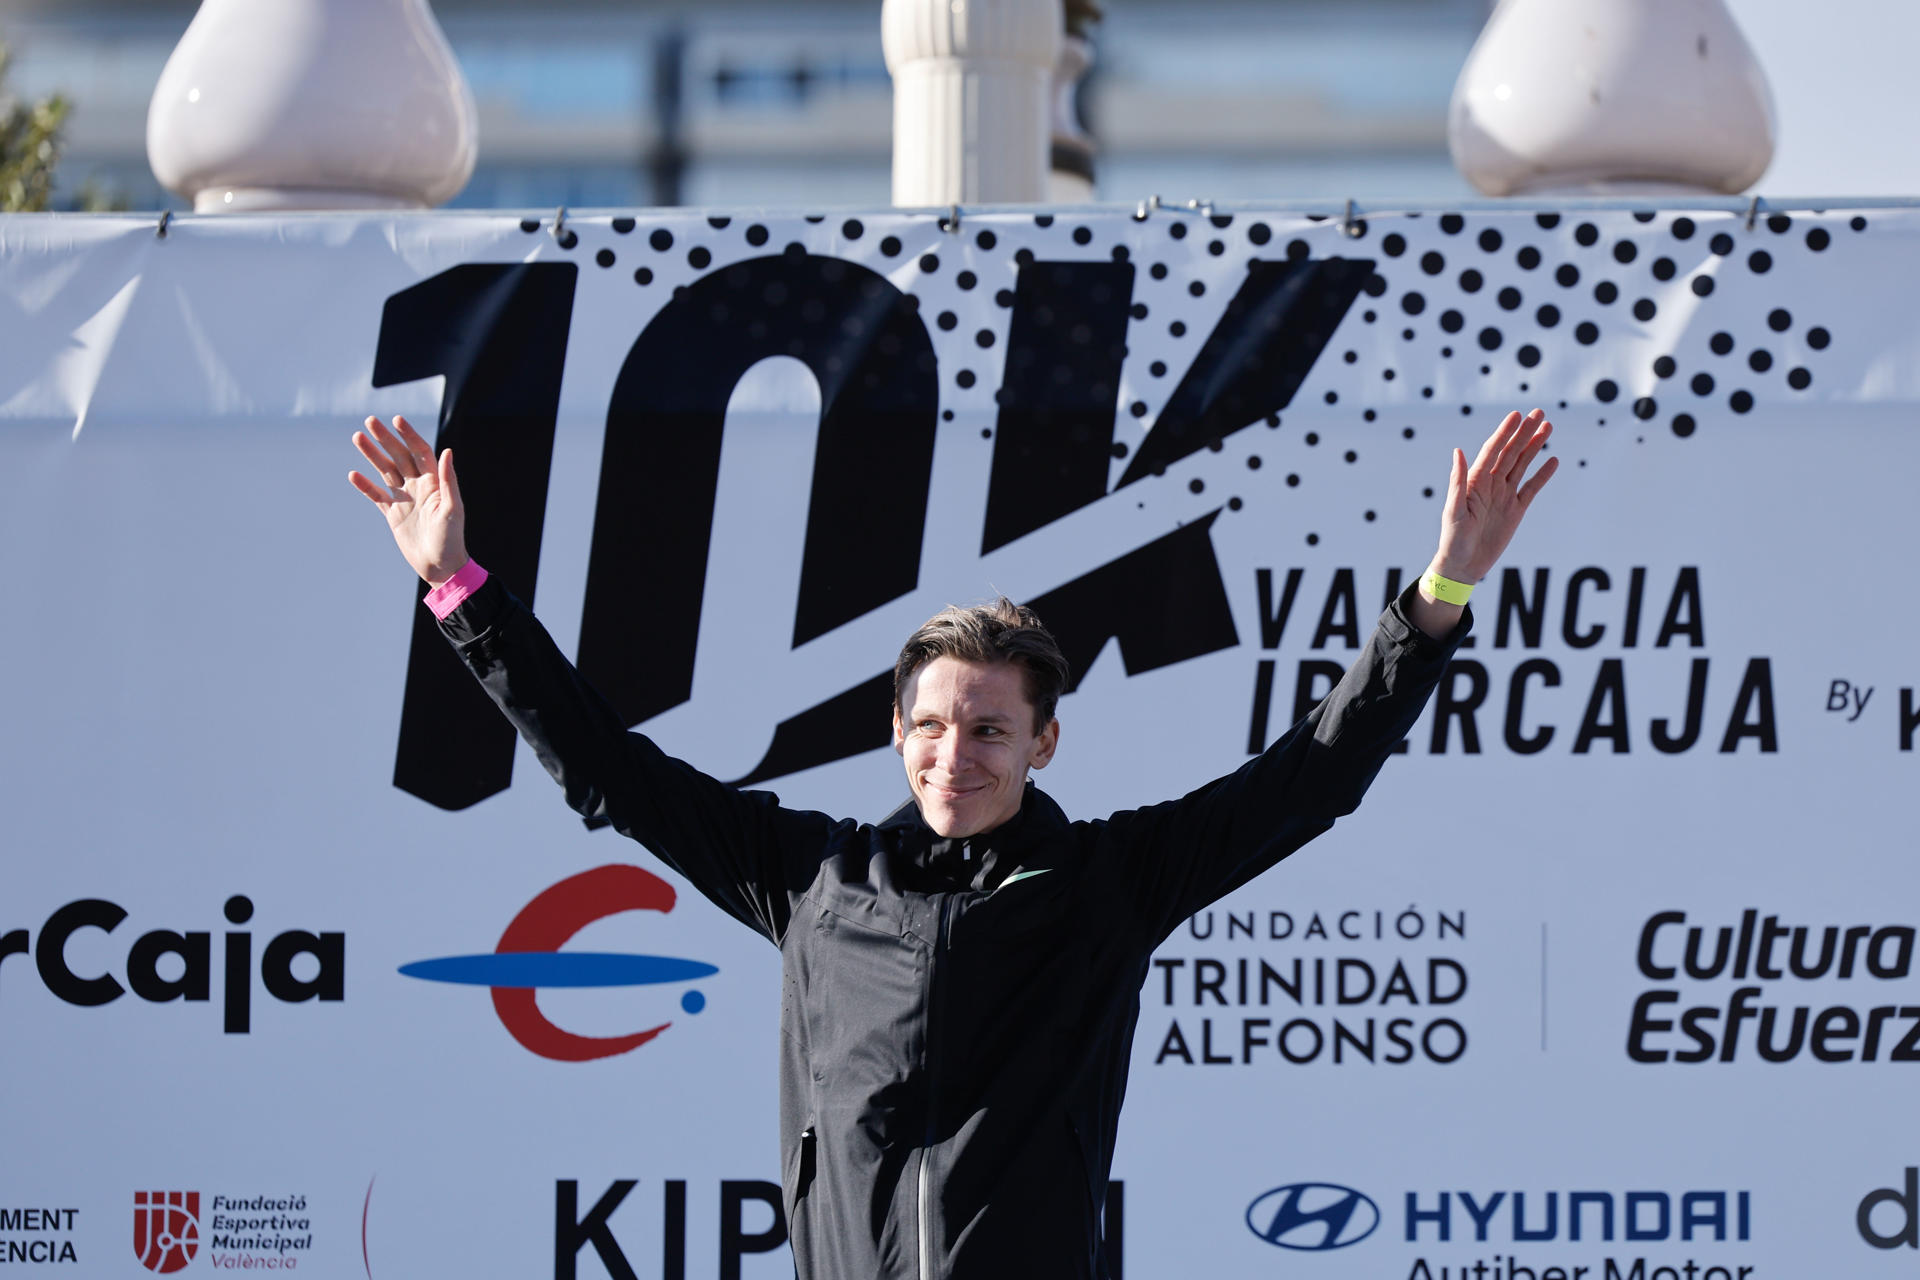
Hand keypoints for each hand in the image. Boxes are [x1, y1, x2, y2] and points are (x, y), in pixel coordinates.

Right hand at [348, 415, 468, 584]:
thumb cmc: (451, 539)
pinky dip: (365, 486)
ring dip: (372, 455)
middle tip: (369, 420)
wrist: (440, 566)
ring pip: (385, 471)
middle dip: (385, 439)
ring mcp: (405, 499)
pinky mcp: (393, 514)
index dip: (409, 435)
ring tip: (357, 437)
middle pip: (399, 456)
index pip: (420, 452)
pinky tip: (353, 474)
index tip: (396, 420)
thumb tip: (447, 451)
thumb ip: (447, 480)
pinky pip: (377, 496)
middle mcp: (418, 487)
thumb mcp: (453, 509)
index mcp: (434, 483)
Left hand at [1407, 408, 1557, 637]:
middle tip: (1540, 413)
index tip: (1517, 415)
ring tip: (1548, 427)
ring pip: (1523, 465)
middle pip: (1511, 452)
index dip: (1505, 432)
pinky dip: (1542, 475)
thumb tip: (1458, 451)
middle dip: (1525, 432)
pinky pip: (1532, 488)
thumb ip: (1458, 481)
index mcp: (1475, 481)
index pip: (1493, 450)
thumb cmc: (1453, 539)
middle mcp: (1491, 484)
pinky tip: (1553, 460)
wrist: (1463, 565)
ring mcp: (1505, 496)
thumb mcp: (1454, 510)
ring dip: (1535, 446)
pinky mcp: (1516, 510)